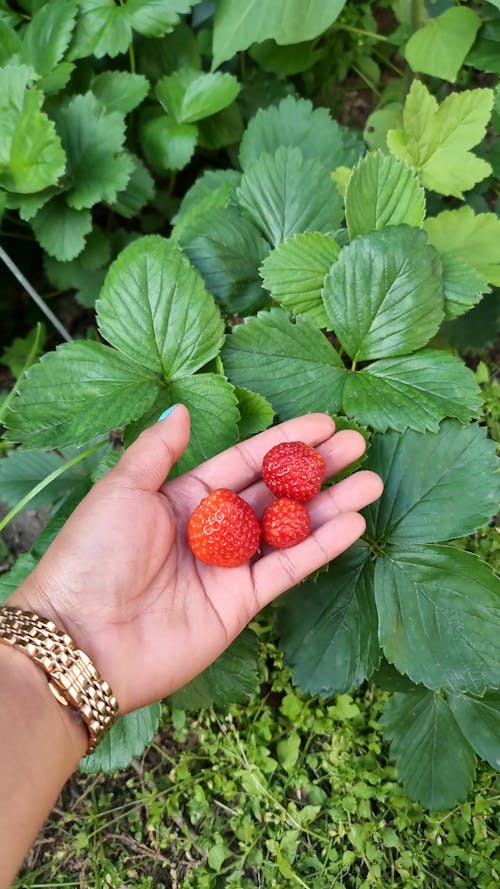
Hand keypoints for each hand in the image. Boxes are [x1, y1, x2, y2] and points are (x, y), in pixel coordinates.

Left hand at [8, 407, 382, 713]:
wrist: (82, 639)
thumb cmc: (94, 556)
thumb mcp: (123, 490)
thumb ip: (158, 451)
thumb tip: (181, 410)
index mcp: (183, 497)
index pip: (243, 461)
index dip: (283, 441)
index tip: (324, 423)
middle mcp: (211, 529)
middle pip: (274, 492)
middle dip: (316, 468)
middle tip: (358, 444)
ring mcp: (228, 567)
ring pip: (289, 529)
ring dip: (330, 505)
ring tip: (371, 481)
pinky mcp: (241, 603)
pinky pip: (287, 569)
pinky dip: (320, 547)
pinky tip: (352, 523)